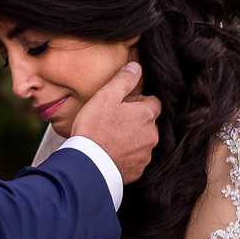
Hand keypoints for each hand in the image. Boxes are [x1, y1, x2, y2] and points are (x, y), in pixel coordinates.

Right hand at [70, 63, 160, 183]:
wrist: (86, 164)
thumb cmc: (94, 128)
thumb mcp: (106, 97)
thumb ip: (124, 80)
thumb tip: (136, 67)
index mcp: (146, 115)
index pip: (153, 102)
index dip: (137, 102)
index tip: (121, 106)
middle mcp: (151, 136)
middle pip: (148, 123)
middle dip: (135, 121)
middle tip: (112, 122)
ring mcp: (145, 155)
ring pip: (143, 141)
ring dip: (132, 139)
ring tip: (110, 139)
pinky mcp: (137, 171)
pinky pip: (136, 159)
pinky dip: (127, 156)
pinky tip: (111, 153)